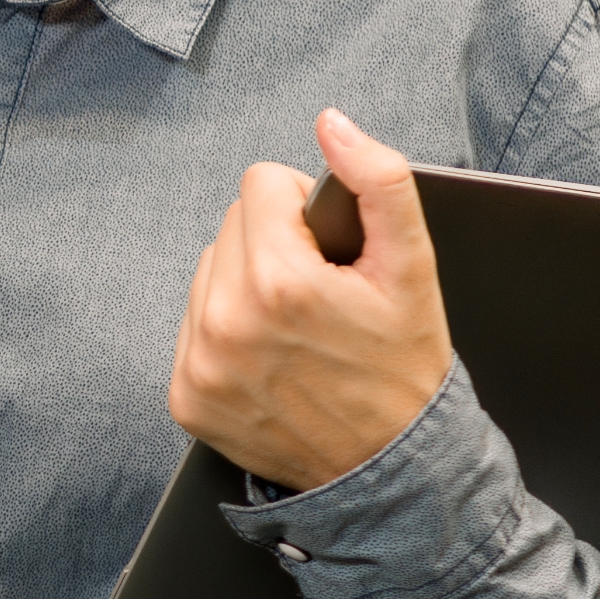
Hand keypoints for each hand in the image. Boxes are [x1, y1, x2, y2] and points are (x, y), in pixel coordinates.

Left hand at [168, 108, 454, 493]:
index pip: (261, 184)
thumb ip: (379, 182)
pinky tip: (270, 356)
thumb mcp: (414, 269)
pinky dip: (226, 332)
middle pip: (232, 226)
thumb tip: (332, 125)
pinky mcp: (185, 398)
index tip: (331, 250)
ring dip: (246, 285)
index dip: (304, 209)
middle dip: (275, 245)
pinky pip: (192, 326)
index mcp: (279, 281)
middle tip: (320, 293)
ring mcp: (200, 364)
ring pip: (210, 273)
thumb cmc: (405, 371)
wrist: (391, 473)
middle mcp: (226, 321)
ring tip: (296, 325)